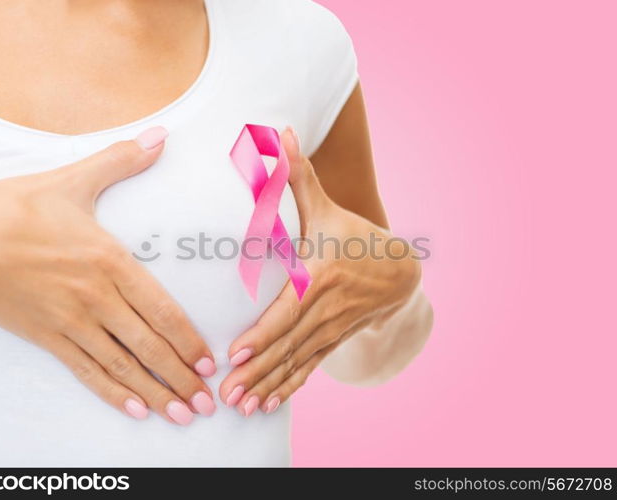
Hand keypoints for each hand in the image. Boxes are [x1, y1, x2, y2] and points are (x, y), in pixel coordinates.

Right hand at [0, 127, 215, 424]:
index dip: (189, 340)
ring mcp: (71, 321)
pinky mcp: (47, 336)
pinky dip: (113, 393)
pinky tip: (135, 410)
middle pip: (149, 346)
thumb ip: (124, 160)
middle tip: (207, 402)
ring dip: (156, 393)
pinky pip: (86, 371)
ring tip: (182, 414)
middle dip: (182, 377)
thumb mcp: (75, 180)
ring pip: (122, 366)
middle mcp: (96, 297)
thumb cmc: (18, 208)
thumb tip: (162, 136)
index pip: (162, 310)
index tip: (210, 362)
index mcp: (110, 261)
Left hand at [219, 127, 420, 414]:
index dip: (262, 335)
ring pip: (295, 363)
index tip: (235, 355)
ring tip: (242, 408)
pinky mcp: (331, 341)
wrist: (398, 271)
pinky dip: (287, 388)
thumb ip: (298, 175)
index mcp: (319, 279)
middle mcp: (324, 310)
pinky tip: (267, 406)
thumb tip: (279, 132)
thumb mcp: (326, 208)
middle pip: (287, 346)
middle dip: (256, 371)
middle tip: (227, 394)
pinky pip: (308, 369)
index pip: (287, 312)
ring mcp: (329, 330)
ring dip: (268, 387)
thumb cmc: (352, 237)